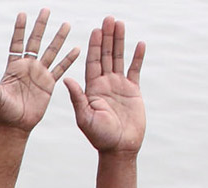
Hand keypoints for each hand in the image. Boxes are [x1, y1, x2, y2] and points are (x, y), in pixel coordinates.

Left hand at [0, 10, 77, 132]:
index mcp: (14, 67)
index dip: (20, 29)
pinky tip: (77, 48)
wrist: (15, 125)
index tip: (23, 14)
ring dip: (58, 38)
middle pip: (35, 42)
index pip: (17, 43)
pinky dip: (68, 59)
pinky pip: (61, 69)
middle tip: (46, 9)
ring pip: (51, 52)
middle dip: (41, 26)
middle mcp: (28, 67)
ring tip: (66, 24)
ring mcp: (39, 74)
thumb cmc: (2, 110)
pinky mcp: (49, 84)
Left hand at [66, 16, 145, 154]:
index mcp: (91, 89)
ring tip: (120, 24)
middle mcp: (104, 84)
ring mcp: (119, 86)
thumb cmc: (99, 136)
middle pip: (106, 55)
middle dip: (107, 37)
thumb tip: (67, 80)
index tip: (95, 30)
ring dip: (120, 41)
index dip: (94, 46)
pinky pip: (135, 70)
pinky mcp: (133, 91)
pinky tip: (139, 43)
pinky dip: (138, 57)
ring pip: (120, 58)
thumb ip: (77, 98)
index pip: (92, 62)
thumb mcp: (85, 118)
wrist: (119, 147)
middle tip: (108, 18)